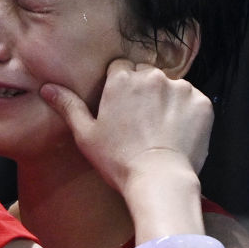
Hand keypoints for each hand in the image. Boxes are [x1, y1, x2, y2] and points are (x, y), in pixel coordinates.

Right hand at [41, 58, 213, 187]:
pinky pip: (192, 100)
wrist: (159, 180)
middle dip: (143, 91)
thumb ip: (69, 106)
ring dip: (165, 101)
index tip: (120, 108)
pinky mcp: (201, 102)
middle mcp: (152, 75)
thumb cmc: (118, 160)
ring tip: (159, 130)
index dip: (119, 87)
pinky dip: (186, 113)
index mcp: (122, 78)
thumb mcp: (86, 135)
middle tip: (140, 121)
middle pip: (146, 73)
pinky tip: (176, 134)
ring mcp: (180, 87)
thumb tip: (47, 88)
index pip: (120, 68)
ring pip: (170, 86)